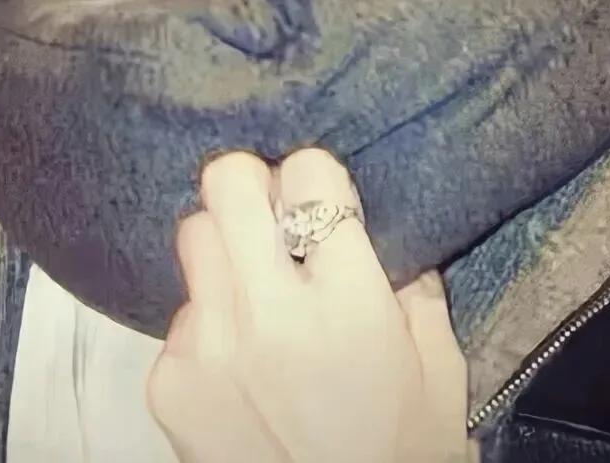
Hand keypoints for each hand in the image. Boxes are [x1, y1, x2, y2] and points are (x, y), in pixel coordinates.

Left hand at [147, 149, 470, 462]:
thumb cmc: (403, 461)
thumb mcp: (440, 376)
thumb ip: (414, 291)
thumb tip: (376, 228)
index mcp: (348, 307)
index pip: (309, 175)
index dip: (316, 175)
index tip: (320, 193)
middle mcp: (269, 317)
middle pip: (227, 183)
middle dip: (252, 182)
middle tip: (271, 207)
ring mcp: (209, 349)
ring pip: (193, 236)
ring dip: (225, 246)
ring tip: (253, 283)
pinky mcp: (169, 383)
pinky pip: (180, 314)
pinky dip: (208, 321)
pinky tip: (238, 358)